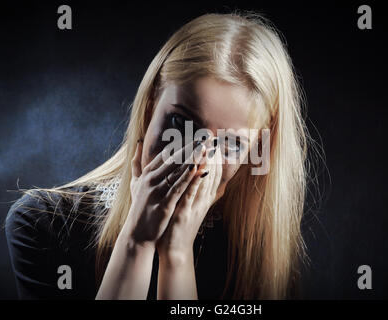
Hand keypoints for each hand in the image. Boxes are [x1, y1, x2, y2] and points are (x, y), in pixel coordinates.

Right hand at [121, 139, 205, 248]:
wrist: (137, 233)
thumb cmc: (139, 207)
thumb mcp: (135, 183)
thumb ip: (136, 163)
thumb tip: (138, 144)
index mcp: (147, 173)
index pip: (166, 154)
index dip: (182, 143)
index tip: (195, 135)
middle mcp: (151, 180)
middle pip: (173, 159)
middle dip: (190, 147)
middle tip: (204, 136)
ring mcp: (156, 191)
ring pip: (176, 171)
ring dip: (192, 159)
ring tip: (205, 148)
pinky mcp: (164, 203)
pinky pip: (178, 188)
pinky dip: (187, 177)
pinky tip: (198, 169)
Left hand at [156, 137, 222, 262]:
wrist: (174, 248)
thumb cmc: (180, 224)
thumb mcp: (189, 204)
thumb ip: (195, 190)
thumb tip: (200, 176)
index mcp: (201, 197)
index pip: (209, 173)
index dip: (212, 157)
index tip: (212, 140)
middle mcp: (201, 200)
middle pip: (208, 175)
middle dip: (211, 156)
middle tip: (212, 138)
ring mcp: (194, 206)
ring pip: (201, 182)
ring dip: (205, 165)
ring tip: (207, 147)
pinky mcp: (184, 213)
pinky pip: (190, 194)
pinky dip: (193, 182)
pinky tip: (195, 170)